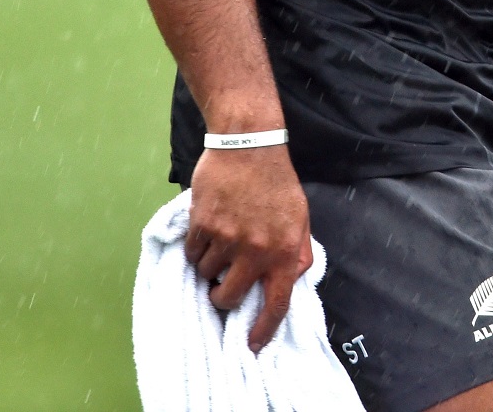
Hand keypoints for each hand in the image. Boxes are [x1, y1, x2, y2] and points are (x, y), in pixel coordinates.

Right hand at [185, 144, 313, 351]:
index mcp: (286, 253)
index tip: (251, 346)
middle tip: (223, 285)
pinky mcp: (203, 225)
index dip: (262, 331)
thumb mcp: (300, 218)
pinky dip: (196, 247)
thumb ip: (297, 252)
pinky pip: (192, 253)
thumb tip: (292, 281)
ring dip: (209, 265)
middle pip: (229, 297)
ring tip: (219, 241)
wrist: (249, 145)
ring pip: (206, 274)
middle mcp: (257, 251)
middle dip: (222, 297)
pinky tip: (207, 228)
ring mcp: (228, 238)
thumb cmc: (277, 182)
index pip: (276, 305)